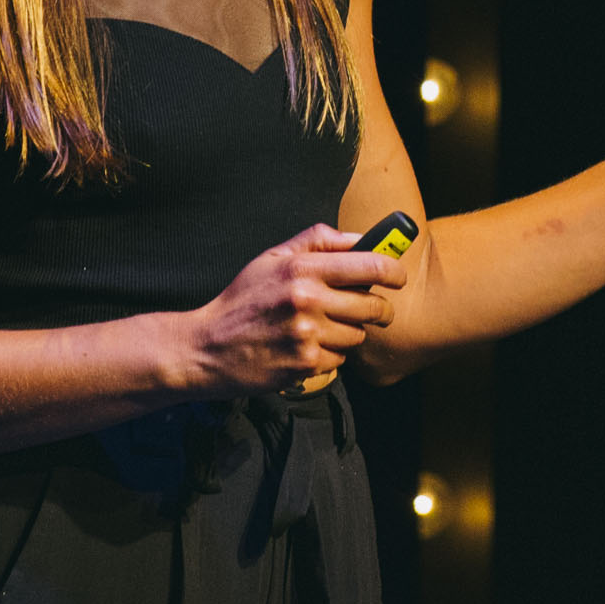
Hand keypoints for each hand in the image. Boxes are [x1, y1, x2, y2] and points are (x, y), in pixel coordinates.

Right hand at [180, 224, 399, 395]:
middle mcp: (308, 300)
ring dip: (349, 333)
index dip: (393, 272)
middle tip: (371, 310)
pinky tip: (307, 347)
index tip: (397, 278)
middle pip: (373, 306)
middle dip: (378, 309)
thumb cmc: (242, 300)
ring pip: (358, 335)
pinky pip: (341, 360)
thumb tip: (359, 238)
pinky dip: (331, 355)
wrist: (207, 347)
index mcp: (302, 269)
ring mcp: (308, 335)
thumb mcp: (271, 259)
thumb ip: (316, 242)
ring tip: (322, 329)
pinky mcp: (306, 365)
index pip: (369, 266)